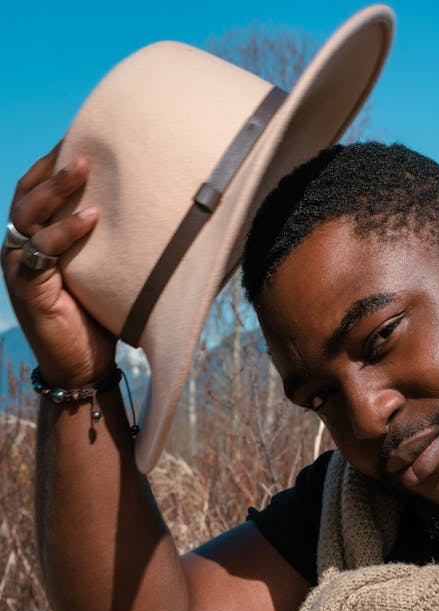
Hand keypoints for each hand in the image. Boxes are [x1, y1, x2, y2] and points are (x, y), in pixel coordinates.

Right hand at [2, 145, 115, 385]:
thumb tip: (144, 209)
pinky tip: (92, 218)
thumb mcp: (98, 271)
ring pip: (29, 216)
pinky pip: (42, 251)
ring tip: (84, 168)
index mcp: (32, 241)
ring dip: (56, 190)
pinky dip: (66, 232)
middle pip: (26, 196)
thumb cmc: (96, 319)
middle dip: (52, 169)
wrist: (83, 367)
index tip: (78, 138)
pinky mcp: (27, 289)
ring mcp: (18, 268)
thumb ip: (105, 242)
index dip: (49, 164)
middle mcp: (18, 249)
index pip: (33, 191)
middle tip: (83, 149)